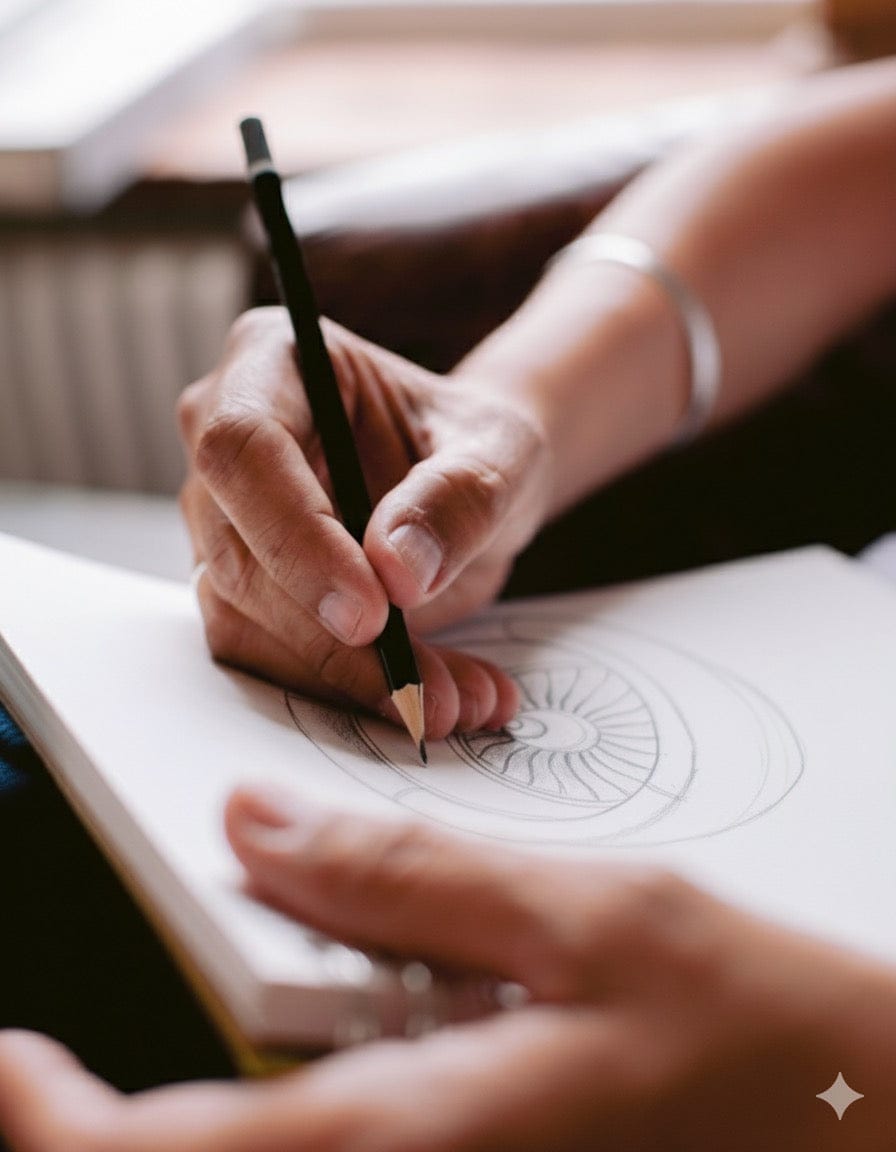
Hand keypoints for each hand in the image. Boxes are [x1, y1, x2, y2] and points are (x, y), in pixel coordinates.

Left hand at [3, 788, 894, 1151]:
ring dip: (186, 1111)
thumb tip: (262, 820)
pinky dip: (273, 1107)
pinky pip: (328, 1149)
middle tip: (64, 1051)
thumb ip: (409, 878)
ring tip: (205, 1006)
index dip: (46, 1121)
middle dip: (102, 1120)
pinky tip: (332, 1023)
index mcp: (409, 1133)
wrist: (859, 1121)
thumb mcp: (586, 915)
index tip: (7, 1059)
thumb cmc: (753, 1030)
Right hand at [177, 308, 551, 736]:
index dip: (297, 536)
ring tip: (455, 700)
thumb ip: (456, 497)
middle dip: (333, 639)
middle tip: (430, 689)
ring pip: (245, 621)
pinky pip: (271, 656)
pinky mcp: (243, 589)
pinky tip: (433, 698)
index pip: (245, 448)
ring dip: (347, 680)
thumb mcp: (499, 453)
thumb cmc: (477, 445)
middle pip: (238, 551)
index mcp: (272, 362)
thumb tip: (395, 569)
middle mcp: (226, 440)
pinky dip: (350, 692)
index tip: (372, 612)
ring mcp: (226, 521)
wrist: (472, 490)